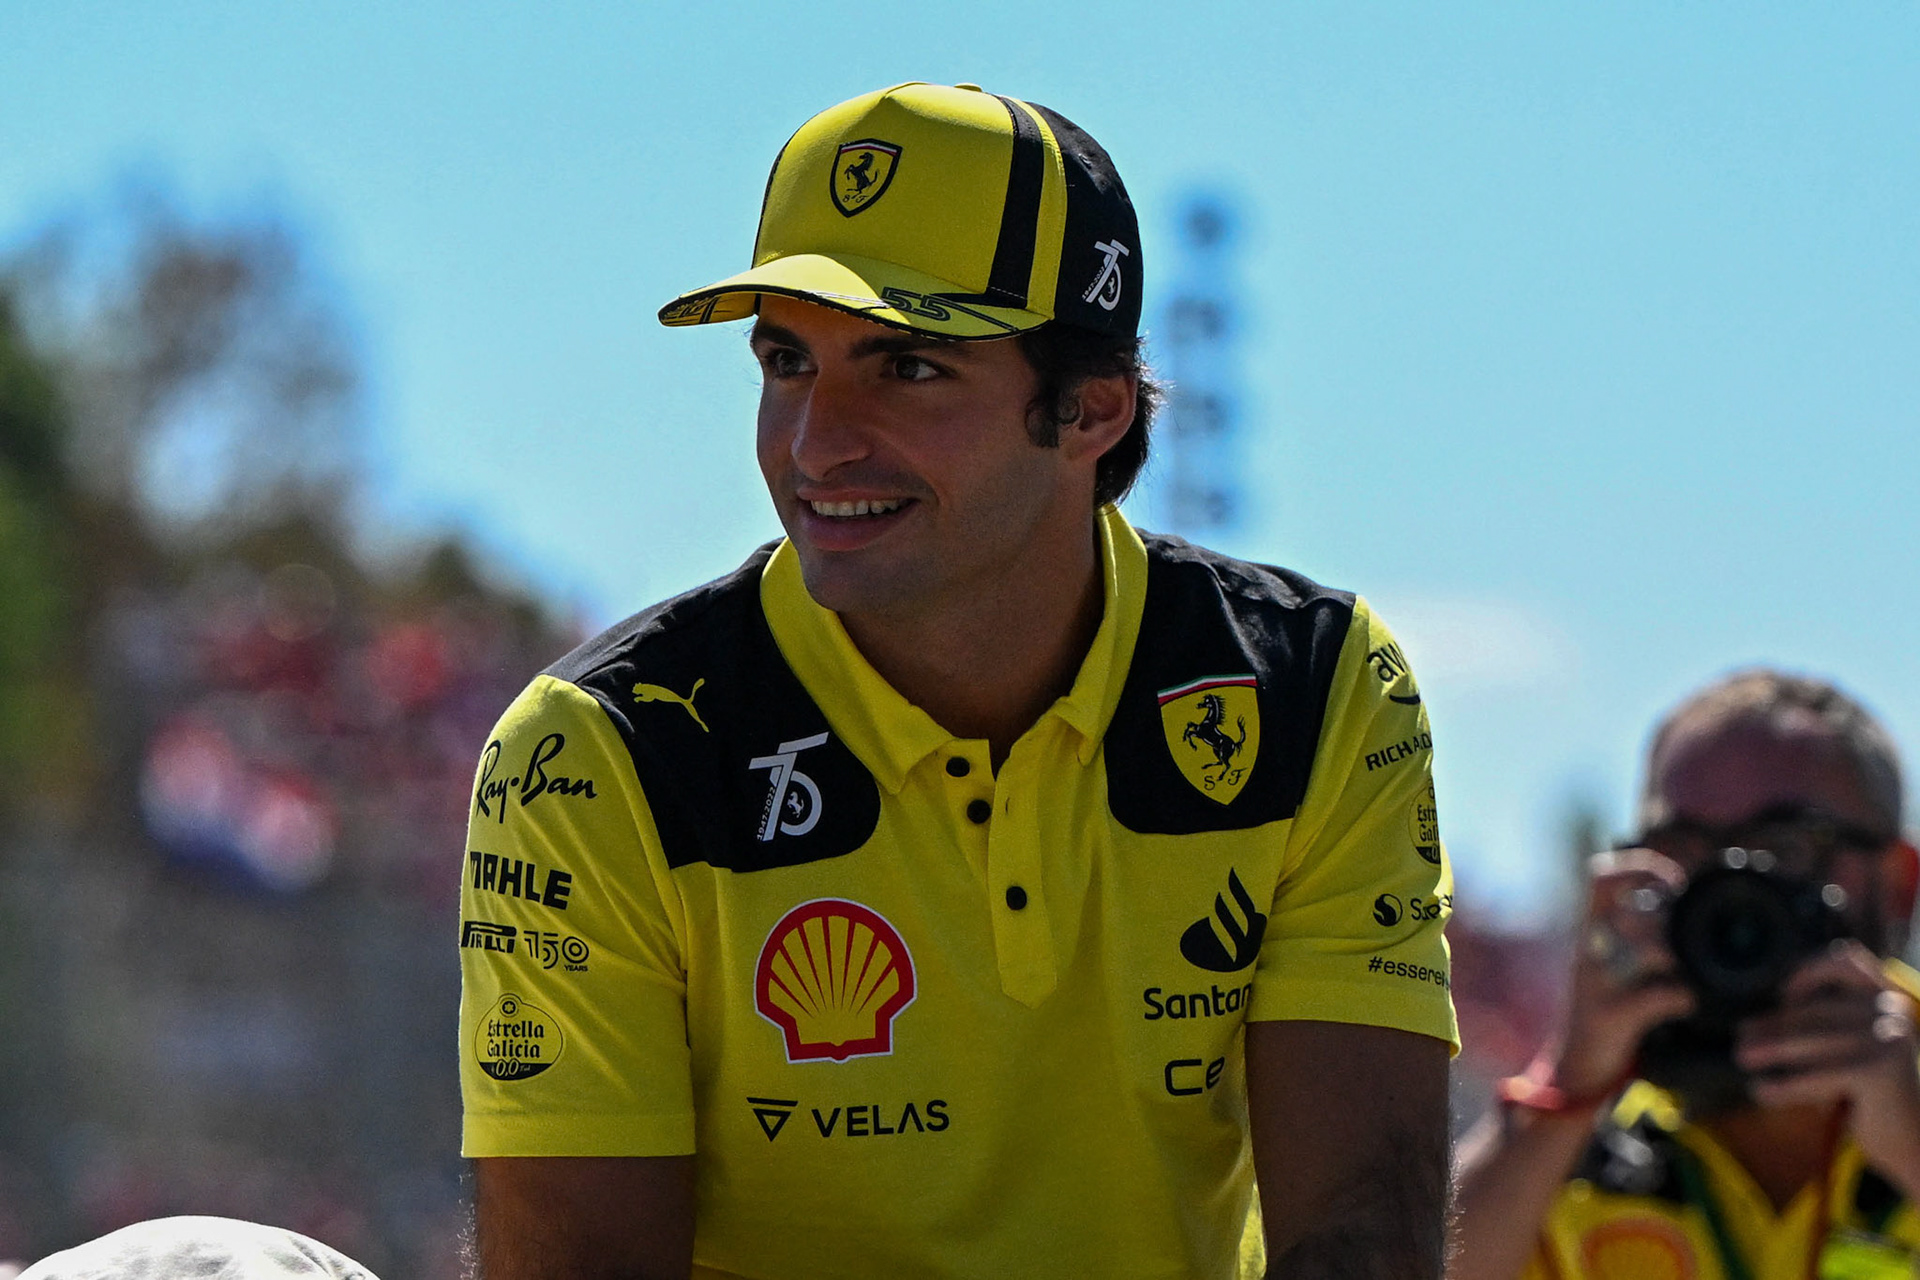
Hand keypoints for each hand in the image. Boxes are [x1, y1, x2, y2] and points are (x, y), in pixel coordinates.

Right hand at [1550, 849, 1696, 1097]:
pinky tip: (1688, 1002)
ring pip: (1645, 950)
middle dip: (1666, 915)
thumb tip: (1683, 910)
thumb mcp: (1616, 968)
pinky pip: (1655, 997)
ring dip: (1677, 954)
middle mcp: (1586, 953)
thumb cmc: (1606, 1013)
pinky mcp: (1608, 1018)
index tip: (1672, 882)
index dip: (1638, 869)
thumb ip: (1642, 938)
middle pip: (1628, 910)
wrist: (1573, 1070)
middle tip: (1689, 929)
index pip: (1600, 878)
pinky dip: (1682, 996)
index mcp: (1588, 935)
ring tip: (1688, 969)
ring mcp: (1595, 985)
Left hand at [1738, 940, 1919, 1186]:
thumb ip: (1821, 1026)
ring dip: (1770, 1049)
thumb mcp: (1852, 1050)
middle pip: (1817, 1010)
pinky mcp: (1879, 1071)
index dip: (1809, 971)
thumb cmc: (1874, 1095)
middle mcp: (1891, 1011)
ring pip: (1812, 1039)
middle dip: (1774, 1026)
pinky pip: (1817, 1075)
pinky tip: (1761, 1091)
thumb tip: (1749, 1027)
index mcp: (1887, 997)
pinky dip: (1785, 1084)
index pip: (1846, 960)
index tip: (1782, 995)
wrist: (1915, 1141)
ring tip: (1743, 1058)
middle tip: (1741, 1041)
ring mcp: (1888, 1039)